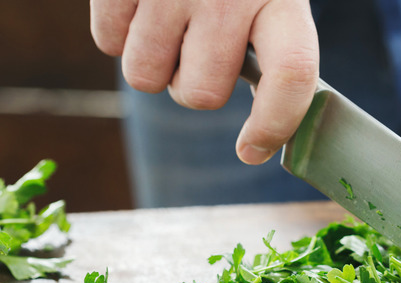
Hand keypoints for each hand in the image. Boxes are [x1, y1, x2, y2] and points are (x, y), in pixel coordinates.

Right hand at [90, 0, 318, 164]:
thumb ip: (276, 51)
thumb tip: (265, 136)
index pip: (291, 75)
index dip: (275, 124)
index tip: (252, 150)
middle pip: (200, 94)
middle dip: (197, 85)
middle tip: (202, 50)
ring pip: (146, 77)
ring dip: (156, 63)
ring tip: (172, 23)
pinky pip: (108, 43)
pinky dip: (121, 34)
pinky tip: (143, 5)